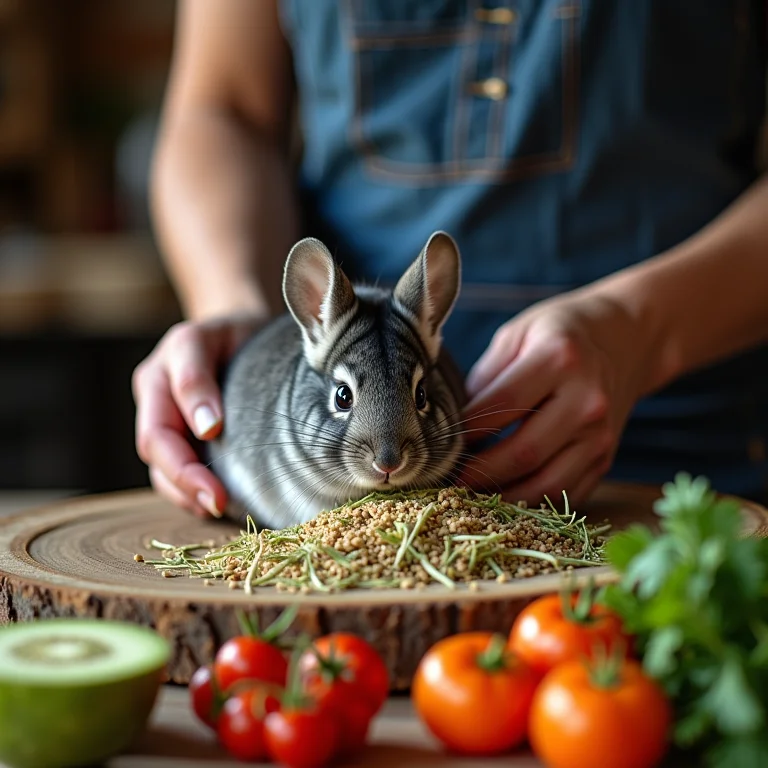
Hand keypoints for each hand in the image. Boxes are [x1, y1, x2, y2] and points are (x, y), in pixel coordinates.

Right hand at [132, 314, 263, 516]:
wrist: (241, 330)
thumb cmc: (231, 332)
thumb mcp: (212, 337)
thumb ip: (198, 377)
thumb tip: (207, 428)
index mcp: (159, 375)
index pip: (159, 425)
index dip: (182, 455)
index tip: (217, 474)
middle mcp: (156, 402)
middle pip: (157, 451)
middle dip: (185, 481)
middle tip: (219, 502)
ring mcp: (166, 423)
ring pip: (161, 470)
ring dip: (186, 495)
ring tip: (217, 508)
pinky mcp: (183, 441)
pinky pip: (176, 475)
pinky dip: (192, 494)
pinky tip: (215, 505)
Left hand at [457, 290, 657, 506]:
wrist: (626, 339)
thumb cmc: (559, 333)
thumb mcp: (517, 335)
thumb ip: (486, 377)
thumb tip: (451, 422)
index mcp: (559, 358)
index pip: (503, 405)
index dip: (467, 430)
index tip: (439, 443)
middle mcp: (586, 400)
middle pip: (524, 452)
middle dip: (480, 473)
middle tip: (447, 480)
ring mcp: (601, 434)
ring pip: (547, 483)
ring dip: (504, 498)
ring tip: (471, 496)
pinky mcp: (607, 457)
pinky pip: (566, 493)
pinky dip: (531, 502)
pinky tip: (503, 498)